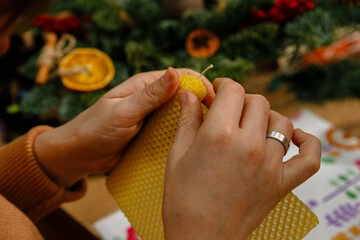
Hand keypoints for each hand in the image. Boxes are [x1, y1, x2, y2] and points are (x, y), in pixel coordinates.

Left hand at [34, 67, 214, 187]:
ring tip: (209, 135)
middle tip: (218, 122)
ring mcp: (153, 117)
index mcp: (145, 85)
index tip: (217, 101)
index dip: (201, 85)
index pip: (181, 77)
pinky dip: (183, 134)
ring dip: (194, 121)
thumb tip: (176, 72)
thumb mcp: (124, 111)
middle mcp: (152, 99)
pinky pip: (172, 131)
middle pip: (185, 96)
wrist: (80, 154)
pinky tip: (192, 144)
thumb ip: (149, 94)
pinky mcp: (152, 134)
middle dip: (202, 104)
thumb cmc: (96, 129)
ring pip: (181, 115)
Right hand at [162, 78, 320, 239]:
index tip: (217, 90)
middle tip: (230, 110)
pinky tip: (295, 137)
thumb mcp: (176, 155)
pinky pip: (309, 157)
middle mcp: (248, 144)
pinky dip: (308, 142)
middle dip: (242, 100)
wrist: (199, 239)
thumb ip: (186, 118)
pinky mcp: (282, 183)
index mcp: (218, 134)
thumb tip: (188, 92)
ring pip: (282, 122)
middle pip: (258, 102)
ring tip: (252, 126)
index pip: (233, 90)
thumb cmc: (182, 199)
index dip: (224, 84)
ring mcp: (269, 164)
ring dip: (267, 118)